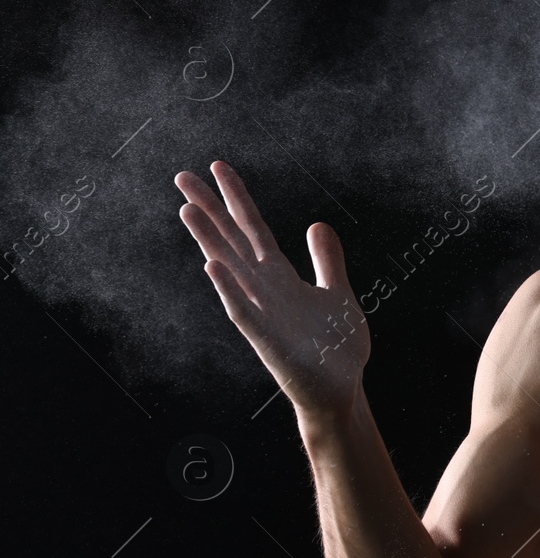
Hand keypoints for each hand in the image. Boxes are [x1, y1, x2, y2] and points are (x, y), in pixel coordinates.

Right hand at [175, 161, 369, 418]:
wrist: (339, 390)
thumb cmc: (334, 347)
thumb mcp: (337, 293)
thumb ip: (326, 260)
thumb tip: (316, 224)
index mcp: (280, 277)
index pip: (253, 229)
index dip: (237, 198)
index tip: (217, 166)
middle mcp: (264, 290)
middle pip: (232, 242)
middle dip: (209, 210)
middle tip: (181, 176)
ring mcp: (262, 314)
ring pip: (230, 271)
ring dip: (209, 242)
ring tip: (186, 210)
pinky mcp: (267, 340)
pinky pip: (243, 312)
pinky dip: (229, 290)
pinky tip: (213, 267)